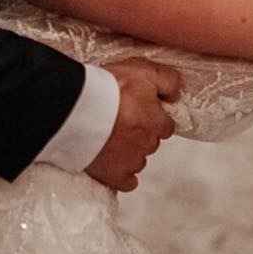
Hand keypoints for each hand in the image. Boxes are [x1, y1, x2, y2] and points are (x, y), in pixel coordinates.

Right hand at [85, 57, 180, 192]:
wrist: (76, 109)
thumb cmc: (107, 89)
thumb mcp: (142, 71)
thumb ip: (167, 81)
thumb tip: (176, 93)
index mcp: (156, 122)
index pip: (166, 126)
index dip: (153, 118)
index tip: (139, 112)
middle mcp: (148, 144)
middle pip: (150, 142)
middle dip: (139, 133)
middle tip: (119, 120)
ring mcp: (131, 162)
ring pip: (138, 160)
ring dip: (128, 152)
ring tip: (108, 138)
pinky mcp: (114, 175)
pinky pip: (126, 182)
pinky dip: (121, 175)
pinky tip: (112, 163)